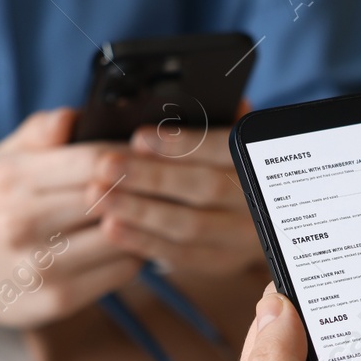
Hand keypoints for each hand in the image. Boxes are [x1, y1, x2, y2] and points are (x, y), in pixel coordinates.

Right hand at [0, 108, 143, 339]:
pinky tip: (135, 241)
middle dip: (145, 189)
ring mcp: (40, 267)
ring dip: (145, 223)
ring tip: (156, 210)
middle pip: (110, 199)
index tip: (153, 152)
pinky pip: (120, 271)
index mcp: (12, 180)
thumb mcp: (3, 160)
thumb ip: (40, 131)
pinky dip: (136, 253)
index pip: (93, 161)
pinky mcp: (59, 300)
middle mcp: (20, 224)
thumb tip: (74, 116)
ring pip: (121, 237)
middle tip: (168, 181)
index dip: (132, 154)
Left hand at [89, 122, 264, 274]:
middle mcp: (258, 200)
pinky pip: (181, 254)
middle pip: (205, 188)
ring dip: (140, 210)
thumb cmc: (226, 166)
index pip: (225, 149)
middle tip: (106, 166)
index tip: (138, 138)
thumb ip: (222, 119)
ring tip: (99, 196)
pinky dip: (143, 241)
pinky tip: (112, 227)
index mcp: (261, 161)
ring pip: (190, 225)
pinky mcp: (221, 262)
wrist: (251, 218)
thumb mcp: (230, 138)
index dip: (183, 144)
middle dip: (152, 177)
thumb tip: (213, 97)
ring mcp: (241, 236)